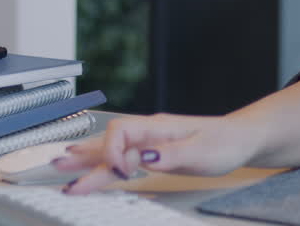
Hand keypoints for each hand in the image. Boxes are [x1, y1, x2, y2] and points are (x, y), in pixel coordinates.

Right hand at [53, 113, 261, 194]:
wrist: (242, 139)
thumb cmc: (226, 143)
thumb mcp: (202, 152)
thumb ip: (172, 154)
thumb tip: (143, 156)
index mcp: (158, 127)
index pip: (120, 132)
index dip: (113, 152)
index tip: (124, 172)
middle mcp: (150, 132)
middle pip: (108, 139)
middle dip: (84, 153)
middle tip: (58, 165)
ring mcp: (150, 142)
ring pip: (111, 148)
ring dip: (87, 157)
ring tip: (61, 165)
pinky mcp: (154, 152)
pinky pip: (122, 157)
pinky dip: (104, 165)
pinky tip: (90, 169)